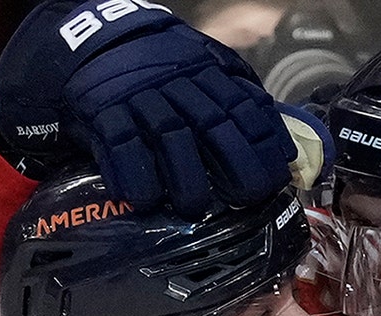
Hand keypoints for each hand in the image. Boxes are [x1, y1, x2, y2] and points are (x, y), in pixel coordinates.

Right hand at [0, 0, 296, 214]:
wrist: (94, 42)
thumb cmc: (162, 69)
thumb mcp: (208, 69)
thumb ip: (244, 101)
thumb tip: (287, 148)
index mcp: (208, 74)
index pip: (244, 107)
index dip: (263, 143)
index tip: (276, 177)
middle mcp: (177, 85)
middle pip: (212, 124)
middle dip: (234, 163)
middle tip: (246, 197)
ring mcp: (139, 98)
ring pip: (169, 137)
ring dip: (185, 177)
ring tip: (195, 208)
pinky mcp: (103, 112)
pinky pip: (118, 144)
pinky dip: (131, 174)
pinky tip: (144, 199)